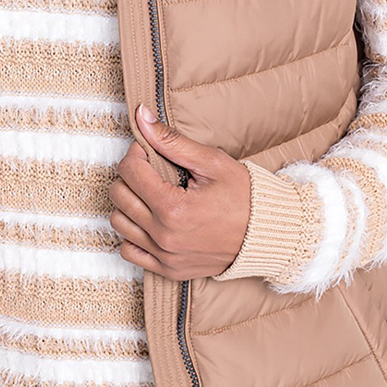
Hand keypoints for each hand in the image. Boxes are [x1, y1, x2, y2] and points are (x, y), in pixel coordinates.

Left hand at [109, 104, 251, 280]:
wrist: (267, 234)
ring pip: (119, 222)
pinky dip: (133, 234)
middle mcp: (164, 235)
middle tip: (149, 170)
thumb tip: (141, 117)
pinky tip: (149, 220)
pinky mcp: (168, 269)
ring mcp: (165, 255)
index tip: (149, 152)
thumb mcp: (212, 162)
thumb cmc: (245, 197)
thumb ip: (172, 141)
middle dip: (130, 175)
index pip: (129, 171)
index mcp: (174, 207)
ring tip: (150, 193)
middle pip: (119, 196)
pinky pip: (129, 251)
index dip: (136, 153)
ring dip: (128, 203)